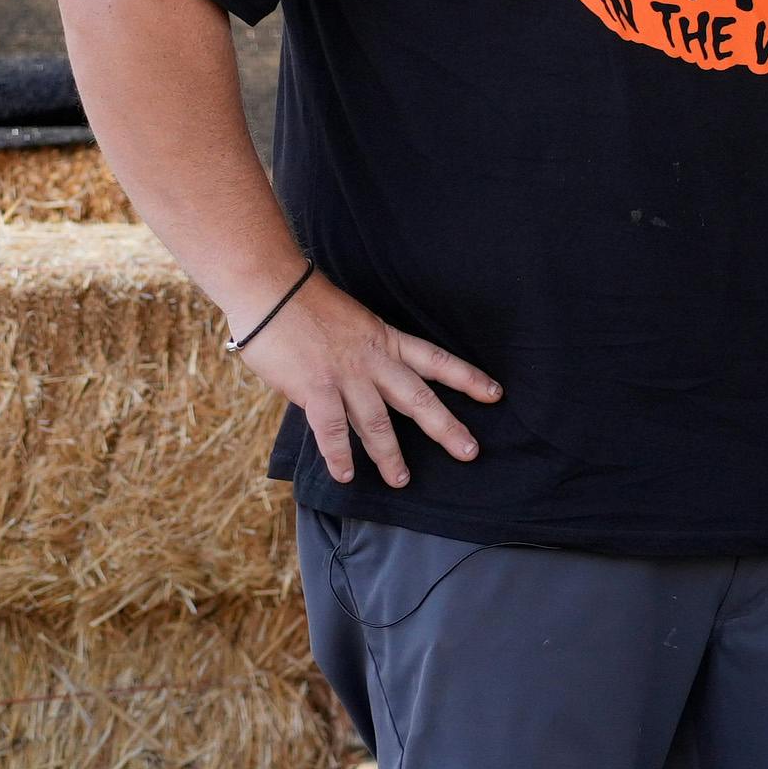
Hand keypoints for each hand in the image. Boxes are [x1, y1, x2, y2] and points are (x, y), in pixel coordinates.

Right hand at [237, 276, 498, 489]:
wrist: (271, 287)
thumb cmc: (306, 305)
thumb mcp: (353, 324)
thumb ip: (364, 355)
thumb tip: (365, 385)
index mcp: (386, 340)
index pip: (436, 360)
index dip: (468, 378)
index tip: (496, 394)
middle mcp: (373, 360)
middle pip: (418, 396)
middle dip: (446, 426)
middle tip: (470, 452)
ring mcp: (345, 375)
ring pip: (377, 420)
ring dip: (389, 454)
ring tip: (401, 480)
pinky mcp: (314, 387)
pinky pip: (331, 427)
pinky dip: (338, 454)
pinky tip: (345, 475)